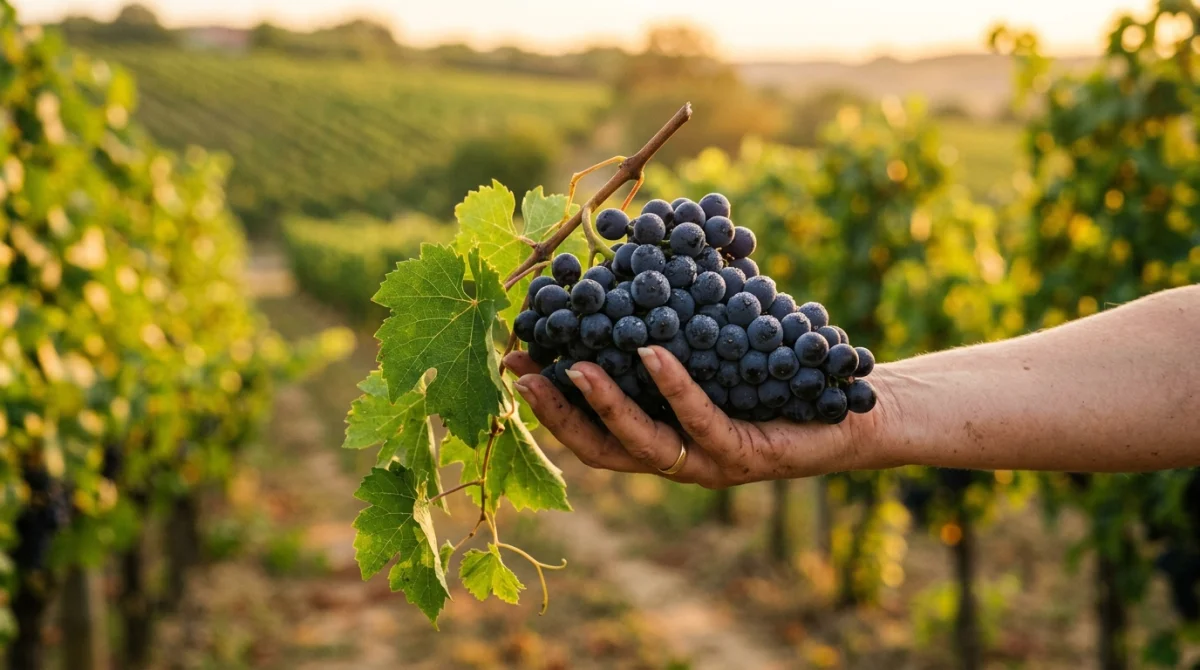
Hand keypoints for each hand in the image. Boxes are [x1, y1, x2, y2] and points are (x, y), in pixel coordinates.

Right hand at [505, 346, 896, 487]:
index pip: (588, 430)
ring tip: (574, 367)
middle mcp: (677, 459)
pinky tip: (651, 353)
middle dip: (556, 414)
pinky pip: (701, 421)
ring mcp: (709, 463)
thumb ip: (669, 321)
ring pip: (642, 445)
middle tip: (523, 372)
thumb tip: (631, 253)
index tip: (511, 359)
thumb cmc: (780, 368)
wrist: (858, 406)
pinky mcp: (746, 456)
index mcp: (661, 436)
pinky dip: (672, 387)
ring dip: (602, 406)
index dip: (546, 402)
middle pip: (599, 449)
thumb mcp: (713, 342)